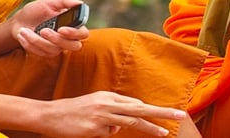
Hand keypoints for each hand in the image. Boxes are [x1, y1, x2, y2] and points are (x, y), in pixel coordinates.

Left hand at [12, 0, 89, 57]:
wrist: (19, 20)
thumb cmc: (36, 10)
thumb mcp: (50, 2)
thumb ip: (65, 1)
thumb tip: (80, 3)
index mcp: (71, 25)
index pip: (82, 33)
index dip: (75, 33)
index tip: (61, 29)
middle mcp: (67, 38)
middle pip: (73, 46)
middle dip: (57, 39)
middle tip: (43, 30)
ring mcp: (57, 47)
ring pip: (54, 50)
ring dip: (37, 40)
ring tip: (24, 30)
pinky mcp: (46, 53)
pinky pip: (41, 53)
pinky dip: (29, 43)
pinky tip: (22, 34)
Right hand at [38, 91, 187, 136]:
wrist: (49, 115)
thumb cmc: (73, 111)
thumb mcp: (94, 106)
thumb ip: (111, 111)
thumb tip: (124, 123)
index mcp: (108, 96)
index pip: (135, 103)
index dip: (151, 111)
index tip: (168, 113)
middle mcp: (107, 103)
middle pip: (140, 108)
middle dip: (161, 112)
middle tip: (180, 114)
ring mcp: (102, 115)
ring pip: (132, 121)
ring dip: (150, 127)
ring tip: (163, 133)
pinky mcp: (95, 127)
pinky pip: (109, 134)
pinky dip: (104, 135)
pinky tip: (89, 130)